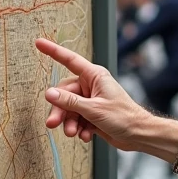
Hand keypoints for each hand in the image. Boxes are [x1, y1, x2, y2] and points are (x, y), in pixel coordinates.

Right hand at [35, 39, 151, 150]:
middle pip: (65, 94)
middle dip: (60, 110)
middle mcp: (91, 86)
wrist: (138, 135)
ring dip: (69, 122)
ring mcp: (91, 100)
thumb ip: (70, 102)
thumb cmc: (123, 117)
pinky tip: (85, 135)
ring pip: (69, 109)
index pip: (69, 60)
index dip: (53, 51)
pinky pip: (77, 119)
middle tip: (52, 123)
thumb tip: (49, 94)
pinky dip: (79, 128)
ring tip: (73, 133)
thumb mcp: (94, 109)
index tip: (39, 43)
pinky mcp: (92, 114)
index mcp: (94, 76)